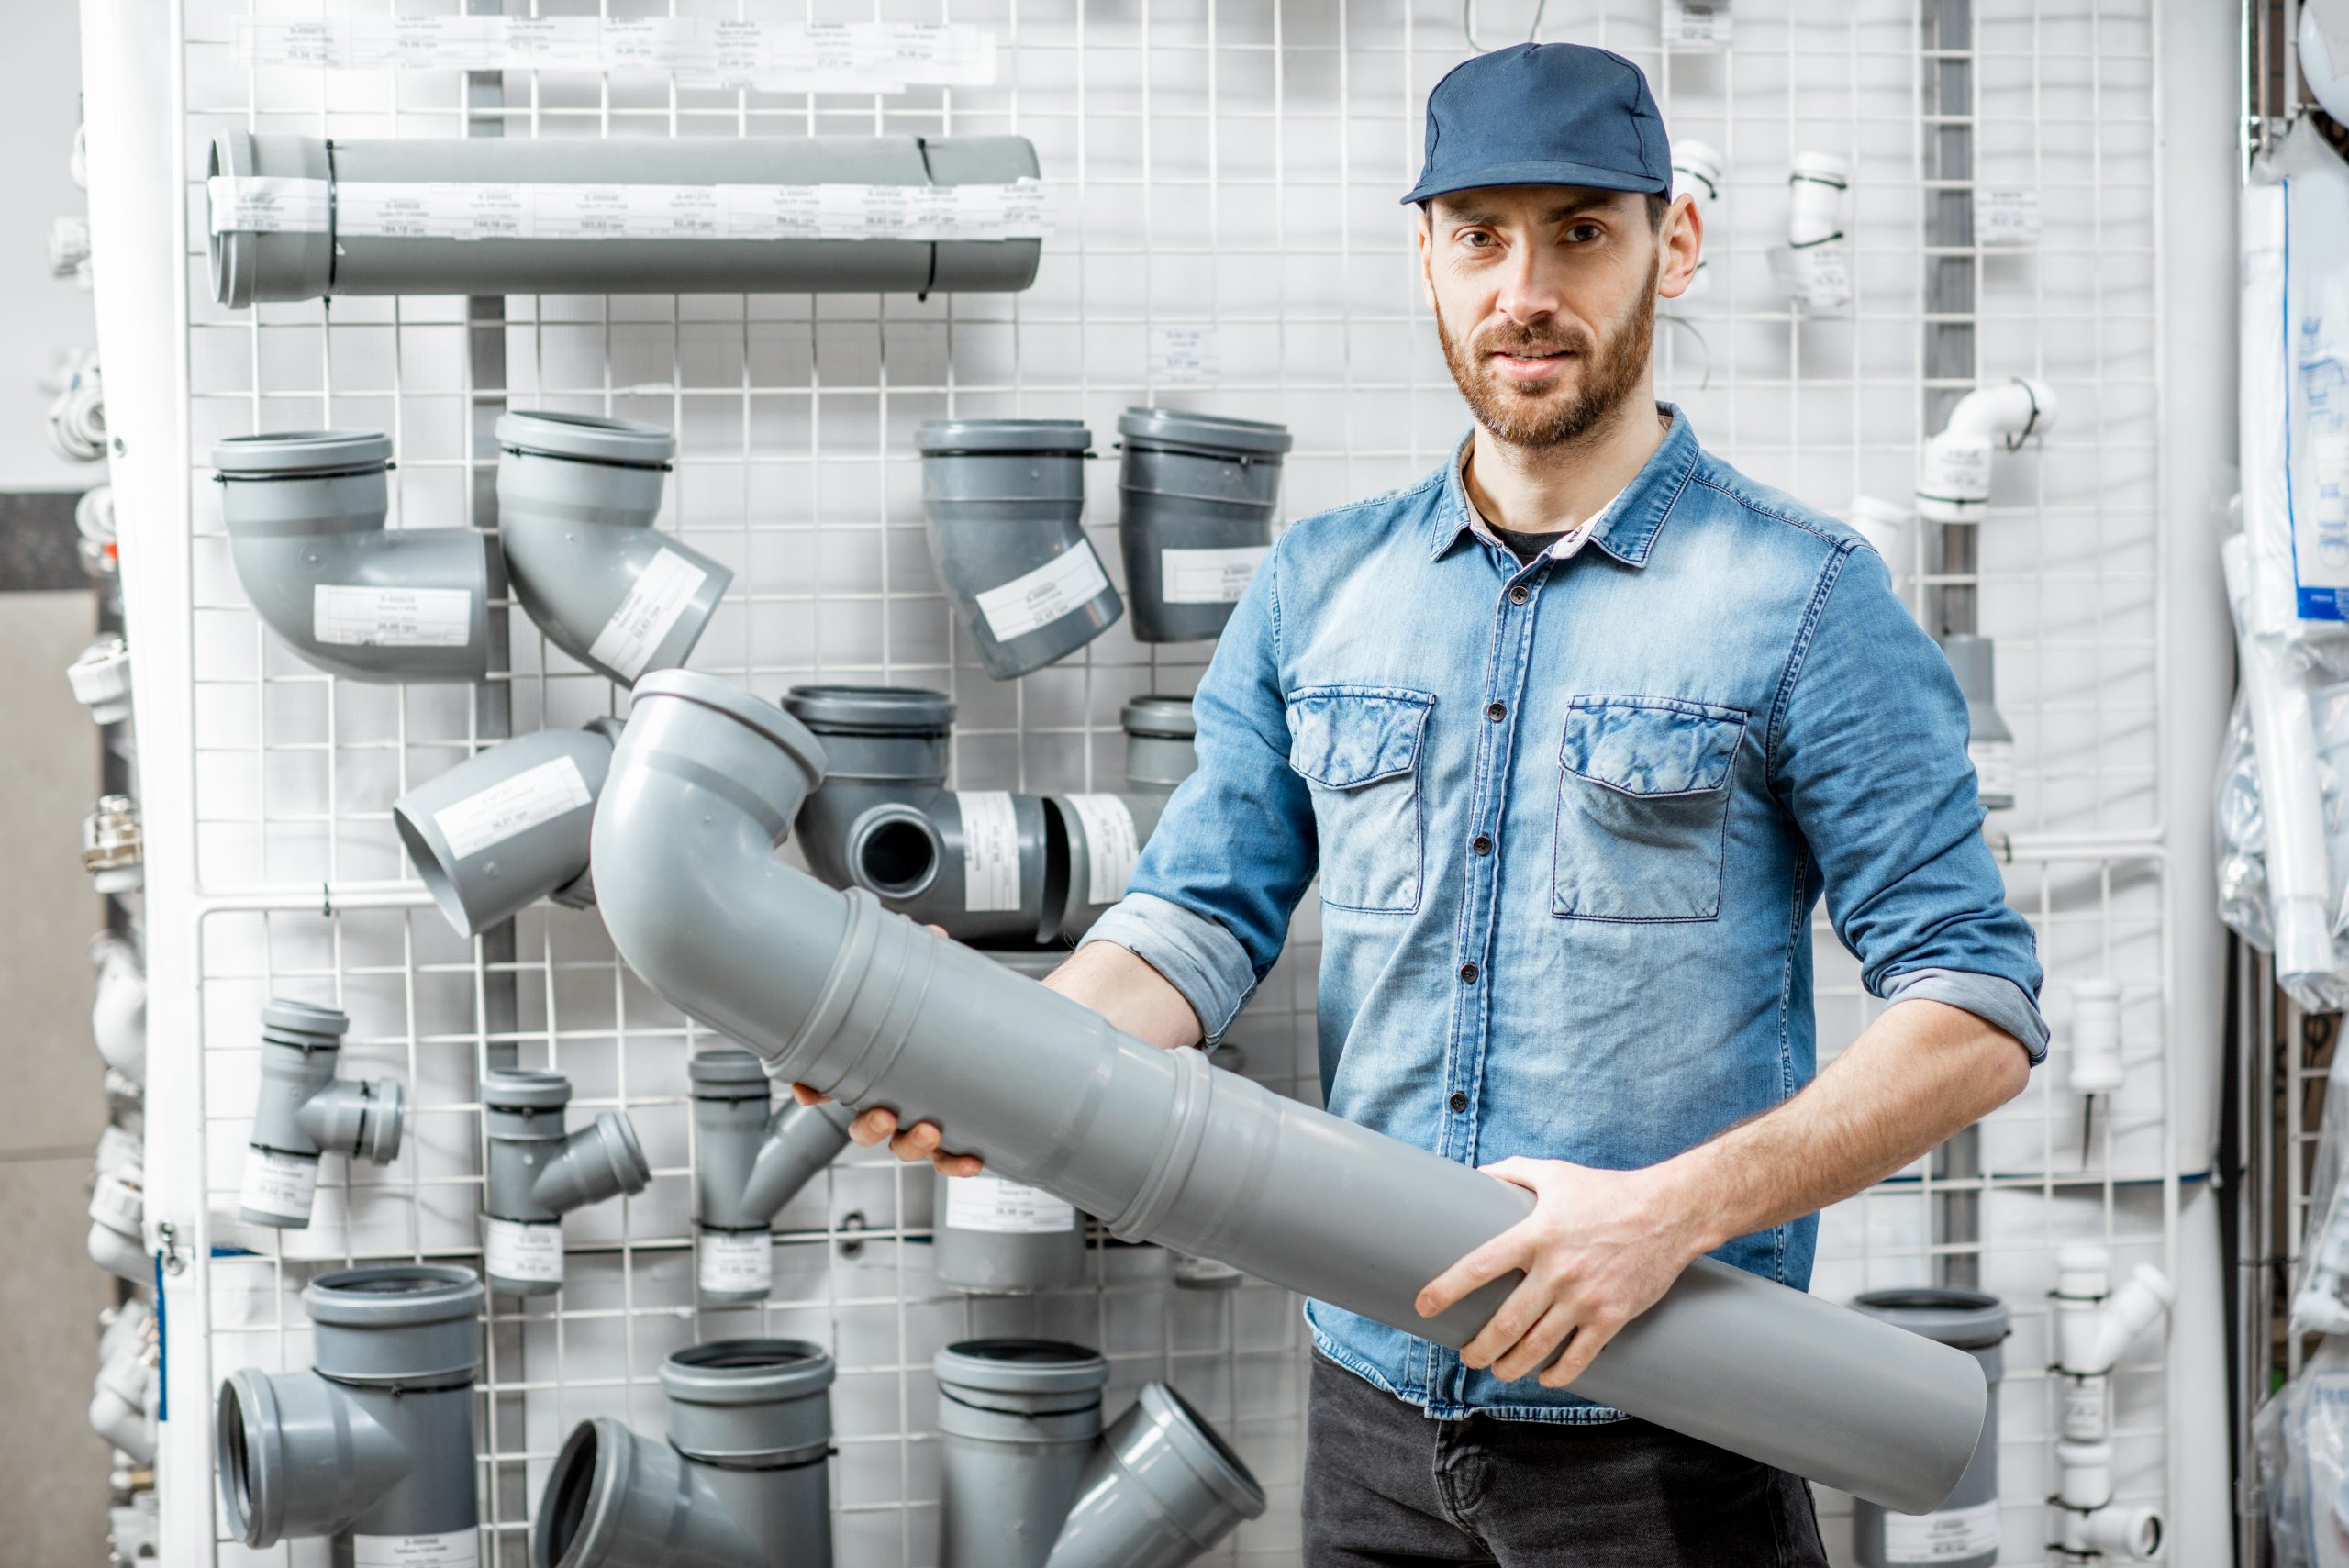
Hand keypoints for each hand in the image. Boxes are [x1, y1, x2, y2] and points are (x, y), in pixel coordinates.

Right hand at [786, 923, 982, 1176]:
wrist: (1019, 1036)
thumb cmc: (963, 1014)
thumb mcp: (945, 984)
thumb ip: (931, 959)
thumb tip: (933, 936)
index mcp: (877, 1066)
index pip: (831, 1082)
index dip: (813, 1089)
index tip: (808, 1088)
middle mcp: (895, 1099)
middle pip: (863, 1126)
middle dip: (868, 1126)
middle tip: (883, 1114)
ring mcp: (923, 1120)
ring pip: (903, 1147)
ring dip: (910, 1145)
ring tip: (929, 1130)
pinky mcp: (960, 1134)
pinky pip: (950, 1161)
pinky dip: (956, 1164)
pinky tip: (971, 1158)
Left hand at [1414, 1156, 1706, 1388]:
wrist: (1669, 1212)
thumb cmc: (1607, 1191)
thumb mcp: (1556, 1173)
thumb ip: (1513, 1172)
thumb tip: (1478, 1174)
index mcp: (1536, 1235)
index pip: (1480, 1266)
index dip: (1447, 1289)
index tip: (1424, 1306)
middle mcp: (1557, 1270)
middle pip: (1506, 1323)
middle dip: (1480, 1347)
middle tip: (1467, 1355)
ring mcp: (1585, 1297)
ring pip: (1537, 1346)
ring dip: (1511, 1366)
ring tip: (1498, 1370)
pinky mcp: (1612, 1315)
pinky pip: (1580, 1356)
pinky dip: (1559, 1374)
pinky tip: (1545, 1377)